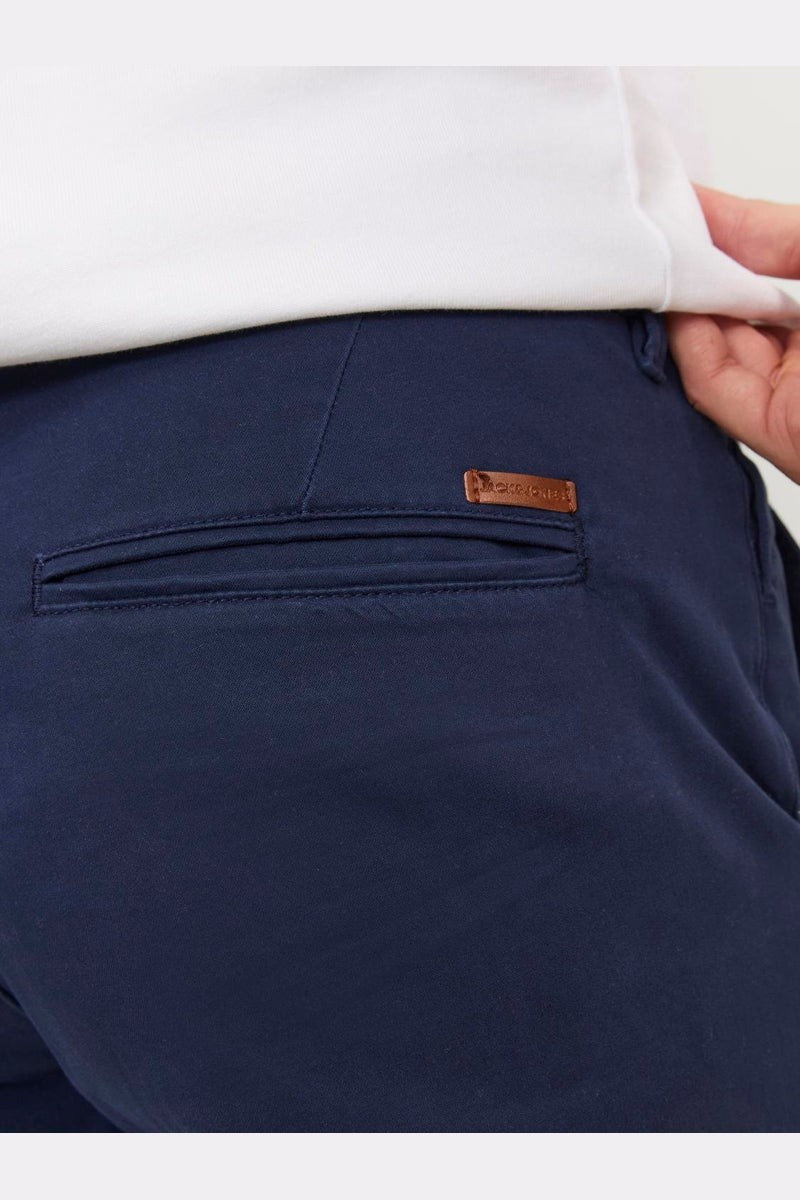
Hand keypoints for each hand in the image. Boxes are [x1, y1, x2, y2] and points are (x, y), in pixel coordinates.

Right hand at [665, 184, 799, 484]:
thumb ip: (780, 234)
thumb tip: (713, 213)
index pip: (769, 259)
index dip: (723, 230)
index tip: (677, 200)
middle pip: (736, 304)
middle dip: (695, 270)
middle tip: (651, 235)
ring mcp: (795, 393)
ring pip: (716, 345)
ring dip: (682, 308)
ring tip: (656, 266)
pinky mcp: (777, 432)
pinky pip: (715, 387)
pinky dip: (687, 349)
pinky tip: (679, 313)